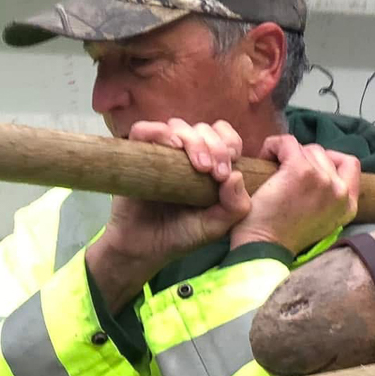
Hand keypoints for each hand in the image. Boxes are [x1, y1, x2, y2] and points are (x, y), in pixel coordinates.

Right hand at [86, 119, 251, 311]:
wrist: (145, 249)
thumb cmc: (183, 235)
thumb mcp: (216, 226)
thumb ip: (235, 207)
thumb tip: (237, 175)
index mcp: (211, 164)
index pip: (225, 137)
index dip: (230, 143)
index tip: (231, 165)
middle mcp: (187, 154)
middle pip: (204, 129)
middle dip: (215, 146)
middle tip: (215, 172)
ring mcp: (162, 151)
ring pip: (178, 126)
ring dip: (192, 140)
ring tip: (198, 166)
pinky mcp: (136, 153)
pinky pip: (143, 130)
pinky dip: (157, 131)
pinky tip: (171, 145)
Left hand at [229, 135, 359, 254]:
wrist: (263, 250)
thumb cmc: (283, 238)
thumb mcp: (321, 222)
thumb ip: (329, 200)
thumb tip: (322, 173)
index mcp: (349, 207)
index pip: (350, 165)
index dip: (328, 161)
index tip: (309, 171)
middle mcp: (341, 193)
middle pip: (326, 154)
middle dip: (305, 158)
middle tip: (284, 173)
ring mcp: (324, 180)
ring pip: (308, 148)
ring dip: (290, 153)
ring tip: (274, 171)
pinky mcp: (301, 171)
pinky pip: (288, 143)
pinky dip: (274, 146)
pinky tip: (264, 159)